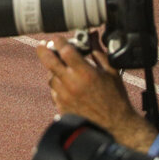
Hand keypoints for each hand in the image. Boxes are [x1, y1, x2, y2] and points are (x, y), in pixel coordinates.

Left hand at [36, 37, 156, 150]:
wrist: (115, 124)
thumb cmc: (115, 97)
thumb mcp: (111, 71)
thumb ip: (98, 51)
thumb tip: (91, 35)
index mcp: (85, 73)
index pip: (65, 50)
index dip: (59, 41)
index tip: (57, 38)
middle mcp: (72, 84)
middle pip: (49, 61)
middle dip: (43, 50)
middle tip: (42, 45)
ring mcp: (65, 97)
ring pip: (50, 77)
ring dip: (53, 70)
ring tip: (62, 69)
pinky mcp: (62, 107)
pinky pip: (54, 92)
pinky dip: (57, 86)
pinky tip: (66, 85)